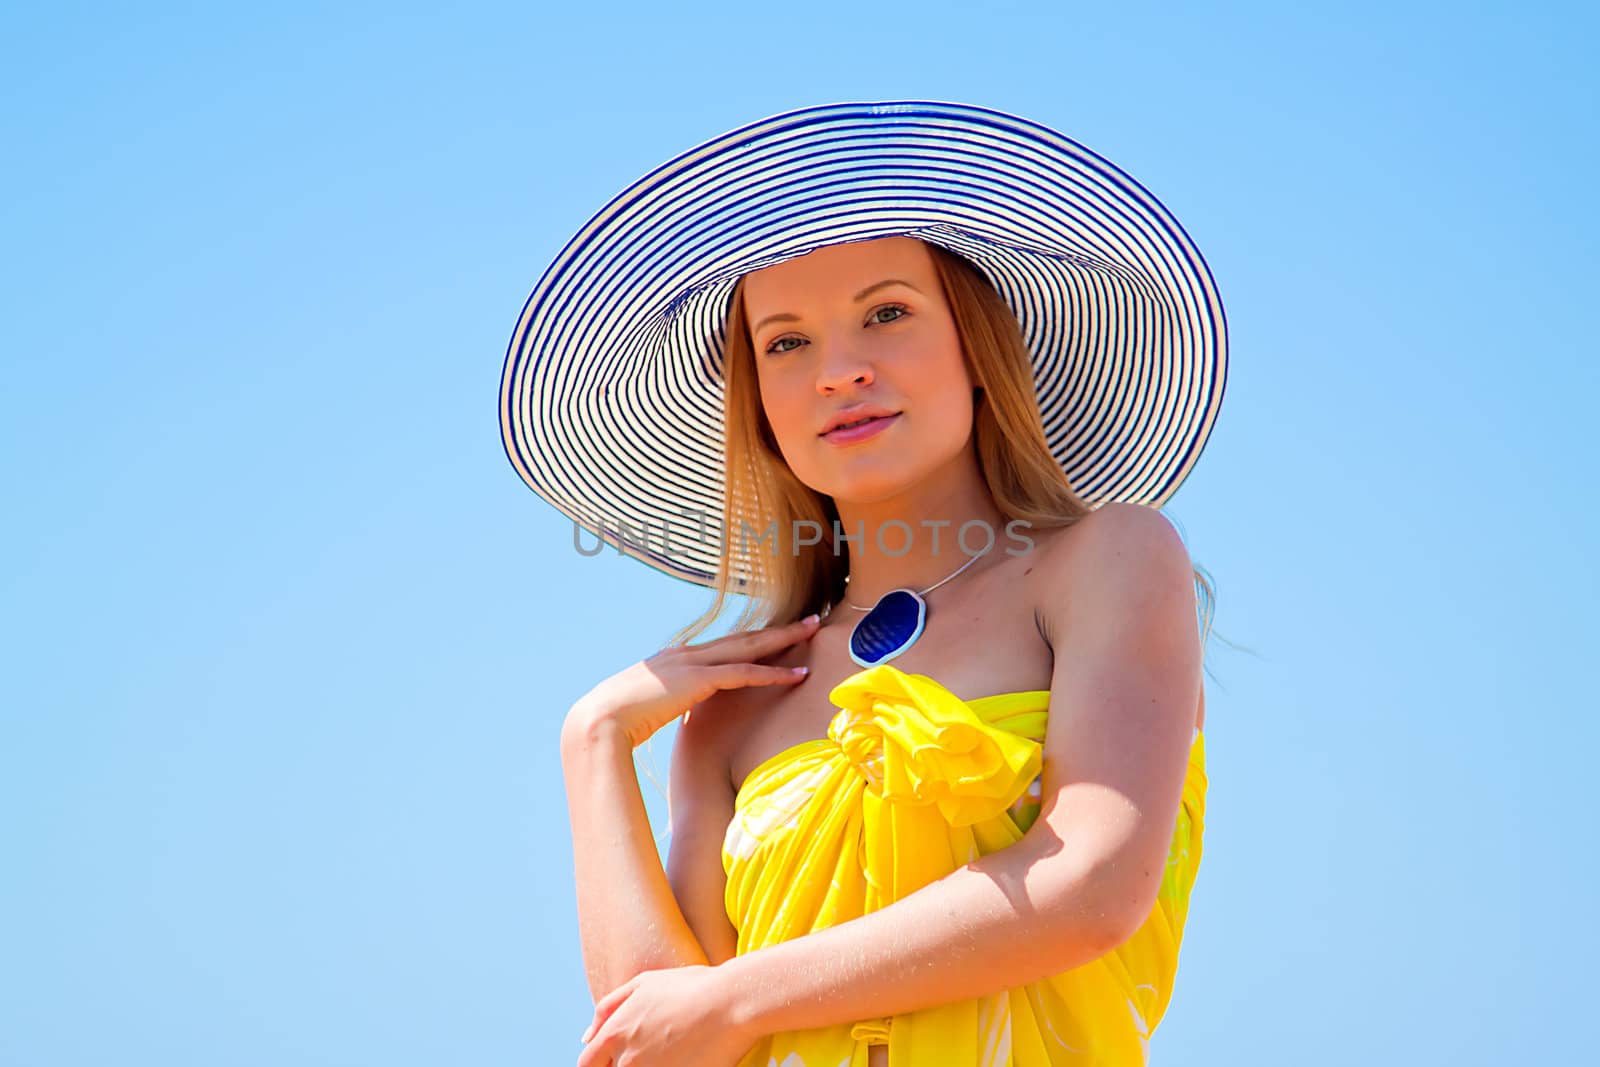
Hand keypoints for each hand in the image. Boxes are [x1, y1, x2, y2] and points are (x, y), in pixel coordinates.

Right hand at [563, 614, 820, 749]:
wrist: (599, 720)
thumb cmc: (616, 720)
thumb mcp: (646, 706)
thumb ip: (664, 702)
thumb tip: (669, 711)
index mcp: (676, 658)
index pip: (724, 645)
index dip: (753, 639)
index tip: (777, 635)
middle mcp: (687, 653)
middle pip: (743, 636)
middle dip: (778, 629)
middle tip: (810, 620)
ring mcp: (692, 663)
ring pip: (749, 646)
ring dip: (784, 640)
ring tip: (812, 632)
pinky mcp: (698, 680)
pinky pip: (744, 674)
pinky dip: (772, 674)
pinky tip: (796, 675)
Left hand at [575, 964, 758, 1066]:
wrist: (732, 1003)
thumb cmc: (692, 987)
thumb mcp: (644, 983)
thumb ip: (609, 1008)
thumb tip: (587, 1036)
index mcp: (615, 1033)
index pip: (587, 1064)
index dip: (597, 1064)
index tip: (612, 1061)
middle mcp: (628, 1059)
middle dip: (621, 1066)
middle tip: (650, 1052)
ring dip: (647, 1066)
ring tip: (671, 1053)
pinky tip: (684, 1060)